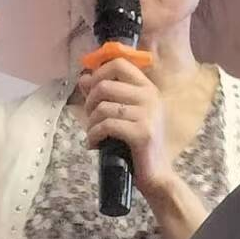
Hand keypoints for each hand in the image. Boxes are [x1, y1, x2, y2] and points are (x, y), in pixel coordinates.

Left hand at [78, 57, 172, 193]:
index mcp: (147, 88)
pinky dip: (94, 135)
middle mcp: (150, 97)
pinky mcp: (142, 132)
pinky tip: (94, 144)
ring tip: (94, 134)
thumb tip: (83, 78)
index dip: (98, 73)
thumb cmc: (137, 144)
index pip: (118, 63)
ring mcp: (148, 114)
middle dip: (89, 102)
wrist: (156, 174)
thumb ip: (105, 94)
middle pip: (104, 84)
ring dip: (91, 123)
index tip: (91, 89)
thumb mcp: (122, 114)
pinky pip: (105, 125)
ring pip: (102, 107)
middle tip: (91, 118)